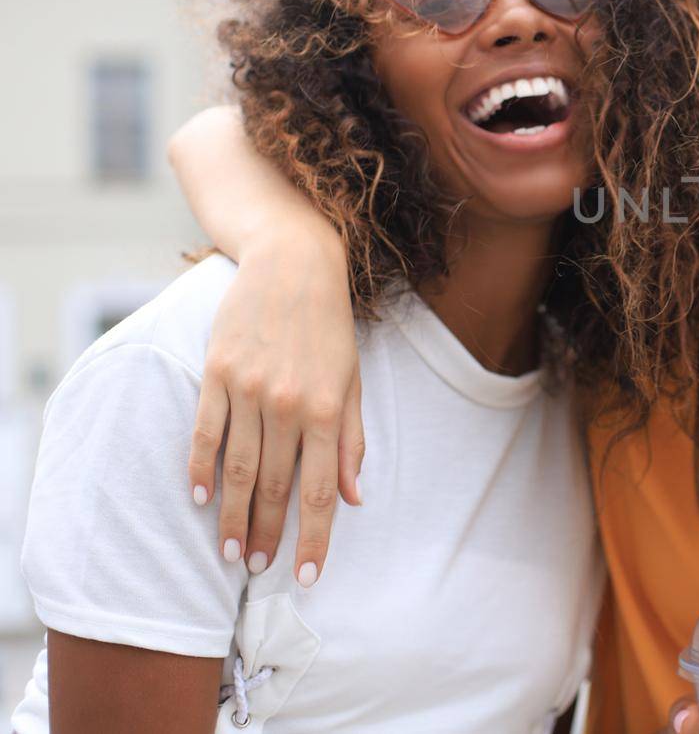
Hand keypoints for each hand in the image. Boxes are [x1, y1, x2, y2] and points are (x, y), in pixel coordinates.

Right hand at [188, 226, 363, 585]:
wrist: (292, 265)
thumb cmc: (330, 327)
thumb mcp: (353, 380)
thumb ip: (352, 440)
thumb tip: (354, 498)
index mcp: (328, 408)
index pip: (320, 489)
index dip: (315, 537)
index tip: (308, 576)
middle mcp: (288, 403)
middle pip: (272, 486)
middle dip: (266, 534)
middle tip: (258, 567)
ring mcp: (249, 389)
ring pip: (236, 468)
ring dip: (232, 516)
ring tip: (230, 552)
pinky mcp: (217, 373)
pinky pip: (205, 432)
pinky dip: (201, 470)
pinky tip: (200, 499)